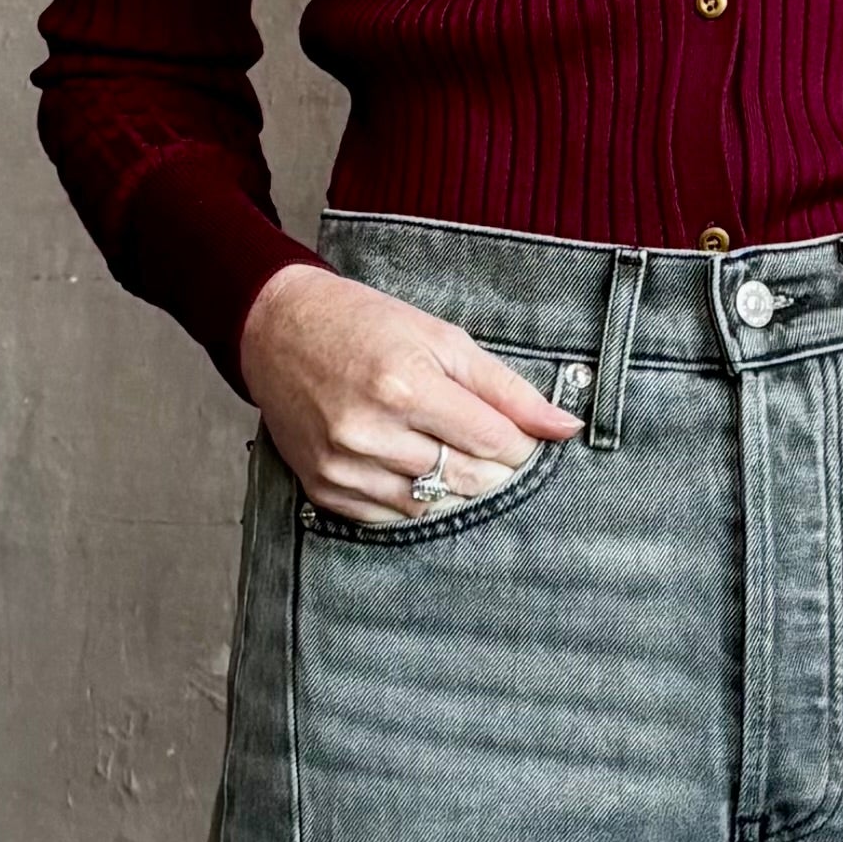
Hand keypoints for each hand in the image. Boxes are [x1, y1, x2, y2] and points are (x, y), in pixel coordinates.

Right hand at [238, 261, 581, 524]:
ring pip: (432, 505)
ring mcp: (343, 465)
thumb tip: (564, 426)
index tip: (521, 437)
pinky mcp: (324, 488)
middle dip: (493, 467)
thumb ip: (506, 388)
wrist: (278, 330)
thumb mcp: (442, 340)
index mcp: (404, 386)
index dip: (520, 444)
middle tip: (490, 447)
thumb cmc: (363, 326)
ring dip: (455, 486)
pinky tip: (413, 467)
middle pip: (466, 478)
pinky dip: (415, 499)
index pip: (492, 441)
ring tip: (451, 454)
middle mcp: (370, 431)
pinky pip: (392, 516)